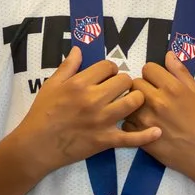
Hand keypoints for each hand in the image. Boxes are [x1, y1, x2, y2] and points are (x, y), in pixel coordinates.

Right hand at [11, 52, 151, 168]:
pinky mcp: (106, 140)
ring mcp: (102, 120)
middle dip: (124, 82)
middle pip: (125, 81)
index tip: (108, 76)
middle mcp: (93, 99)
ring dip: (136, 100)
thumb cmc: (42, 113)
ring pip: (133, 102)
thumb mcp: (51, 85)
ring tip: (130, 102)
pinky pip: (131, 138)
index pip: (109, 66)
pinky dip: (146, 136)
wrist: (37, 145)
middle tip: (119, 89)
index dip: (111, 69)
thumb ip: (67, 67)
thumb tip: (80, 50)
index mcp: (80, 83)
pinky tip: (157, 131)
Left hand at [136, 52, 194, 186]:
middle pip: (134, 83)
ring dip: (134, 105)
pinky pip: (126, 122)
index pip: (148, 68)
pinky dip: (132, 123)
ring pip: (127, 102)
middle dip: (141, 88)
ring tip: (146, 112)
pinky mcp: (140, 136)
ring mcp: (146, 119)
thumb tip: (168, 54)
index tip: (158, 83)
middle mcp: (157, 100)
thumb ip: (181, 72)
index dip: (152, 74)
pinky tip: (143, 127)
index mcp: (172, 87)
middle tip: (151, 97)